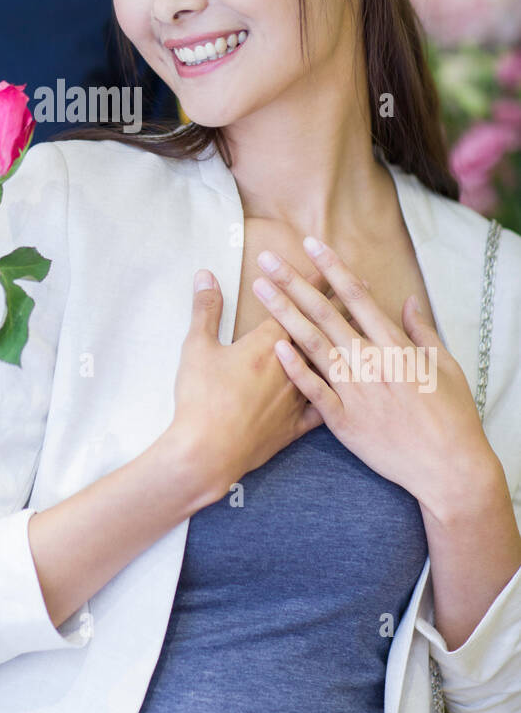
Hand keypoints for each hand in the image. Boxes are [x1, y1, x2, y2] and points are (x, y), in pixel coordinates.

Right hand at [169, 266, 345, 505]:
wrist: (208, 453)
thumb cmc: (201, 398)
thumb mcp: (197, 347)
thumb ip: (206, 309)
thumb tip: (206, 275)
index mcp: (269, 343)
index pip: (299, 304)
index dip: (317, 283)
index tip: (334, 267)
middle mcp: (292, 367)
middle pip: (323, 330)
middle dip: (343, 305)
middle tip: (363, 286)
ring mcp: (297, 399)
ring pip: (331, 367)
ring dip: (348, 346)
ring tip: (365, 330)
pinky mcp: (295, 428)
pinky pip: (324, 409)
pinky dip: (337, 397)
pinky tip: (351, 393)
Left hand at [250, 238, 496, 509]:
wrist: (449, 468)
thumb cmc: (451, 415)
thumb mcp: (445, 366)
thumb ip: (422, 332)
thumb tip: (408, 301)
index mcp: (396, 346)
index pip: (357, 297)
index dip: (332, 268)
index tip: (311, 244)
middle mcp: (372, 363)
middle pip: (325, 314)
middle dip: (294, 283)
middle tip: (267, 259)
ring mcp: (356, 392)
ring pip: (313, 346)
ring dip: (285, 315)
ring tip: (261, 290)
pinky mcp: (344, 422)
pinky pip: (314, 391)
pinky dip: (295, 369)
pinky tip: (276, 347)